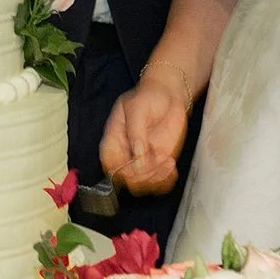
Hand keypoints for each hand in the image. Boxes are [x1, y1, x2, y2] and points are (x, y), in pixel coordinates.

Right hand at [99, 77, 187, 195]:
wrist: (168, 95)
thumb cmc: (148, 96)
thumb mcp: (137, 108)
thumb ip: (135, 133)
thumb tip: (137, 159)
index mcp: (113, 139)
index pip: (109, 163)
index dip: (119, 169)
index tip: (134, 164)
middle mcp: (126, 153)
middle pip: (125, 178)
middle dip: (141, 175)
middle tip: (156, 161)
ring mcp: (143, 160)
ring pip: (142, 183)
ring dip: (155, 178)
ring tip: (166, 161)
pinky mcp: (158, 162)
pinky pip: (158, 181)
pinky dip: (165, 180)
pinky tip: (171, 167)